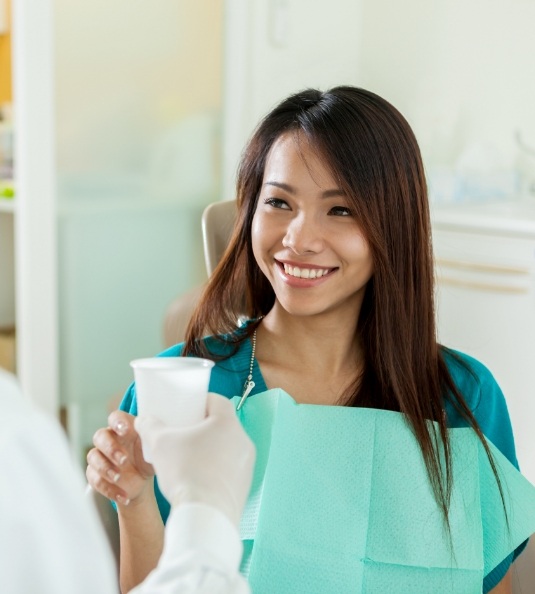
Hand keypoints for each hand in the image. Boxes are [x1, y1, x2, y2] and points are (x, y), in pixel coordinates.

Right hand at [86, 410, 154, 505]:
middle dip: (111, 448)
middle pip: (100, 436)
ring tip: (119, 478)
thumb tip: (151, 429)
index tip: (125, 431)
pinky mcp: (95, 474)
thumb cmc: (148, 458)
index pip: (115, 417)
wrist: (142, 482)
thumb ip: (151, 437)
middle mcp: (109, 439)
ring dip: (106, 468)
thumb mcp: (153, 448)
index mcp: (124, 428)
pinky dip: (109, 489)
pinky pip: (95, 480)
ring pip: (93, 457)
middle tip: (124, 460)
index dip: (117, 422)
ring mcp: (100, 456)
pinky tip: (124, 495)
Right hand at [135, 392, 255, 525]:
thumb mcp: (159, 444)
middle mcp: (243, 440)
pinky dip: (216, 469)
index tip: (187, 408)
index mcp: (227, 423)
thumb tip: (143, 420)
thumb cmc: (184, 473)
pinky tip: (198, 478)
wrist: (203, 516)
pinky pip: (230, 469)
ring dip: (211, 448)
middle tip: (184, 433)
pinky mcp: (245, 485)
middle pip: (223, 424)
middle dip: (203, 427)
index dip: (201, 402)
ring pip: (228, 447)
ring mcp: (246, 464)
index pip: (217, 400)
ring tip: (189, 457)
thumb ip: (150, 426)